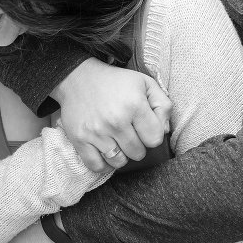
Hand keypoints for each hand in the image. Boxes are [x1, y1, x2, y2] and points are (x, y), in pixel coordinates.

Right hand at [51, 58, 171, 171]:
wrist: (77, 77)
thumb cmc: (114, 82)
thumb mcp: (145, 83)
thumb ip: (163, 105)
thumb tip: (164, 131)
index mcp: (134, 105)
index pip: (155, 140)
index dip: (151, 135)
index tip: (142, 127)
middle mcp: (115, 121)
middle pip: (138, 153)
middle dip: (136, 144)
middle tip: (127, 132)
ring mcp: (96, 131)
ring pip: (119, 162)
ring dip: (120, 155)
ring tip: (116, 142)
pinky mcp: (79, 138)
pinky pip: (96, 165)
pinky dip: (103, 164)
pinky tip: (105, 152)